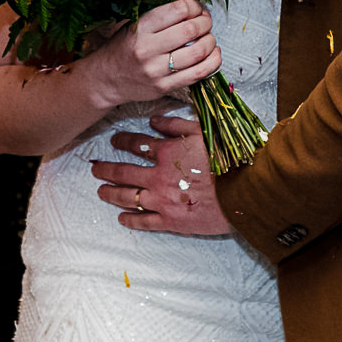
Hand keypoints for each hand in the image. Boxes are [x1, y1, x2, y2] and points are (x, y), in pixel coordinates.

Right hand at [81, 1, 221, 110]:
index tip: (197, 7)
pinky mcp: (164, 87)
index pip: (177, 10)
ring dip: (210, 41)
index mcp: (139, 29)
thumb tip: (193, 10)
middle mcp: (147, 49)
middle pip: (190, 30)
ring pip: (197, 52)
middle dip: (205, 22)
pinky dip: (212, 61)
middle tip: (206, 21)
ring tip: (209, 37)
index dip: (194, 6)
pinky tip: (213, 54)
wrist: (105, 80)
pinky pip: (198, 74)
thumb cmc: (121, 49)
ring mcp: (156, 71)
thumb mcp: (132, 26)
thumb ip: (159, 18)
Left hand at [93, 115, 228, 235]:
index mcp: (166, 152)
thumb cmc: (229, 158)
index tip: (113, 141)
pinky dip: (130, 220)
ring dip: (111, 194)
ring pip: (127, 197)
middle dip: (106, 169)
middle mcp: (158, 177)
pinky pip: (144, 222)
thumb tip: (153, 119)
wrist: (246, 190)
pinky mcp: (171, 222)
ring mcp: (162, 201)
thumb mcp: (204, 131)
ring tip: (101, 192)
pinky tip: (121, 218)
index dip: (122, 141)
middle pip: (123, 172)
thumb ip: (176, 124)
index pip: (136, 144)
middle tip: (95, 169)